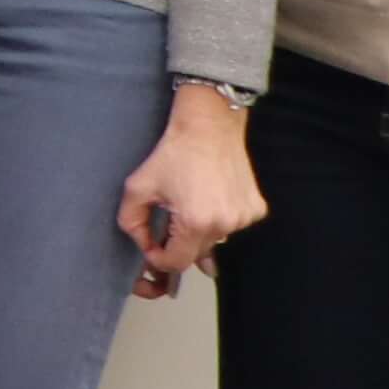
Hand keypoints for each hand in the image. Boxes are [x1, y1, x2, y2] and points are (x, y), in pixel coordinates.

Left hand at [117, 87, 264, 298]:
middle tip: (168, 220)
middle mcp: (226, 224)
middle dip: (177, 244)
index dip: (159, 259)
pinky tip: (211, 198)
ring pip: (214, 241)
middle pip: (195, 254)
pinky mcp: (257, 209)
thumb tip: (144, 246)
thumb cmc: (173, 154)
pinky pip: (232, 227)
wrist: (210, 126)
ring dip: (199, 233)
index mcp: (196, 222)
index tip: (152, 245)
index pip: (176, 263)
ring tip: (191, 204)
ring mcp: (245, 218)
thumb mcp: (137, 188)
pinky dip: (219, 220)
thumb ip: (132, 223)